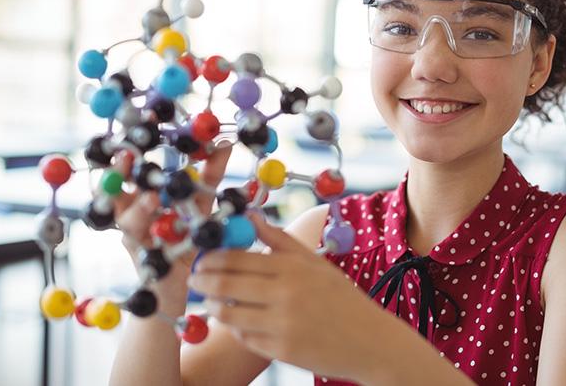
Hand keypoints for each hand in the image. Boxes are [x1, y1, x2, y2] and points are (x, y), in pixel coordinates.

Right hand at [112, 142, 232, 309]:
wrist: (190, 285)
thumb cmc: (191, 239)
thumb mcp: (202, 204)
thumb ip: (210, 175)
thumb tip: (224, 142)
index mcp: (141, 197)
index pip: (131, 168)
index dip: (133, 146)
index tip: (142, 121)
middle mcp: (130, 216)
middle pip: (115, 190)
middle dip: (120, 173)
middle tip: (128, 155)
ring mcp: (134, 240)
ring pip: (126, 221)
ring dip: (138, 208)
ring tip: (153, 197)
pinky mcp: (144, 263)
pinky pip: (145, 251)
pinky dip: (154, 244)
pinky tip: (163, 236)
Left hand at [189, 212, 387, 381]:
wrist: (369, 341)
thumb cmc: (341, 298)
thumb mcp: (314, 262)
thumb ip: (279, 239)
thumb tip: (251, 215)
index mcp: (292, 267)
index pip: (236, 258)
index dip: (211, 257)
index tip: (201, 258)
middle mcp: (284, 294)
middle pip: (225, 285)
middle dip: (203, 281)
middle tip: (196, 280)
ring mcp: (281, 324)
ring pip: (228, 314)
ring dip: (214, 307)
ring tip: (214, 302)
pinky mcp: (280, 350)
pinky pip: (244, 338)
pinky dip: (237, 329)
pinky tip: (240, 322)